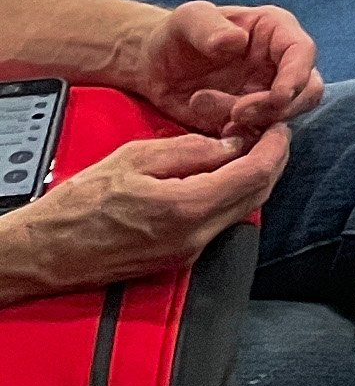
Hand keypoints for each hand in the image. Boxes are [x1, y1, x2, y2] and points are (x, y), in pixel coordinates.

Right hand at [0, 131, 292, 301]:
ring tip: (247, 149)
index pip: (256, 175)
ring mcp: (188, 253)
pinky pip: (219, 223)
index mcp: (187, 208)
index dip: (276, 146)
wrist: (44, 252)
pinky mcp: (178, 260)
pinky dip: (231, 197)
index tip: (278, 125)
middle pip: (258, 195)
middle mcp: (195, 237)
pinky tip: (222, 177)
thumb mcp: (135, 157)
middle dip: (271, 161)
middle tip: (270, 134)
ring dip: (253, 179)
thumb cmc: (79, 203)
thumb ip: (190, 150)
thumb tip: (232, 143)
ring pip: (242, 210)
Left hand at [105, 1, 318, 144]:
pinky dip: (238, 137)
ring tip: (201, 105)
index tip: (279, 96)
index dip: (297, 75)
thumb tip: (236, 42)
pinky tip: (209, 127)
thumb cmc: (177, 34)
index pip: (302, 52)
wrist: (155, 66)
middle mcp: (280, 64)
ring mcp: (267, 93)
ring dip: (250, 122)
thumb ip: (209, 27)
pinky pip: (257, 135)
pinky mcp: (251, 120)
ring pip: (283, 116)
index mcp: (275, 31)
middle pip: (305, 91)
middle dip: (276, 107)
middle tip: (235, 114)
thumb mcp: (188, 19)